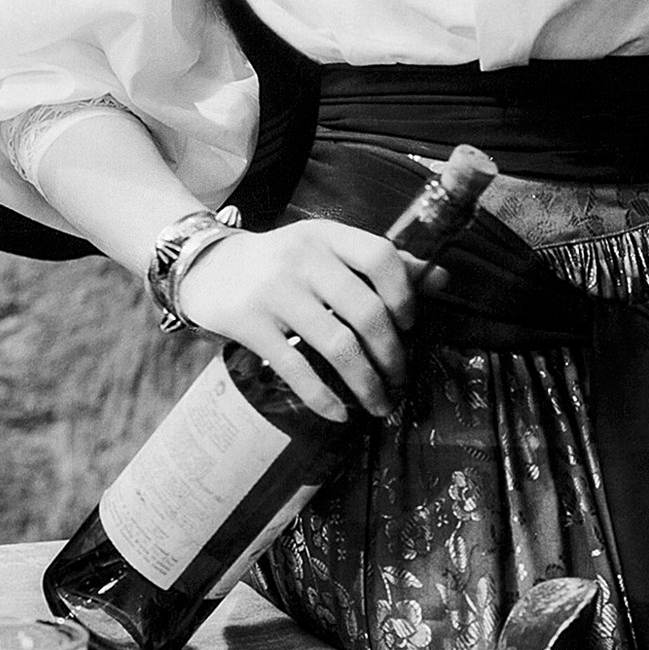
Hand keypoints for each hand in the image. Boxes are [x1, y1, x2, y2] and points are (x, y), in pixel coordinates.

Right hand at [174, 219, 417, 422]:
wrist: (206, 267)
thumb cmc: (281, 262)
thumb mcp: (326, 249)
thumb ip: (380, 263)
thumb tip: (442, 279)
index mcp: (326, 236)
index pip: (380, 256)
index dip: (405, 294)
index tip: (410, 325)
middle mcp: (301, 259)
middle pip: (365, 311)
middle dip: (391, 354)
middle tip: (400, 377)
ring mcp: (274, 292)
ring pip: (338, 346)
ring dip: (367, 383)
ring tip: (380, 403)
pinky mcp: (250, 326)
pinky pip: (297, 369)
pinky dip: (324, 398)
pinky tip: (340, 413)